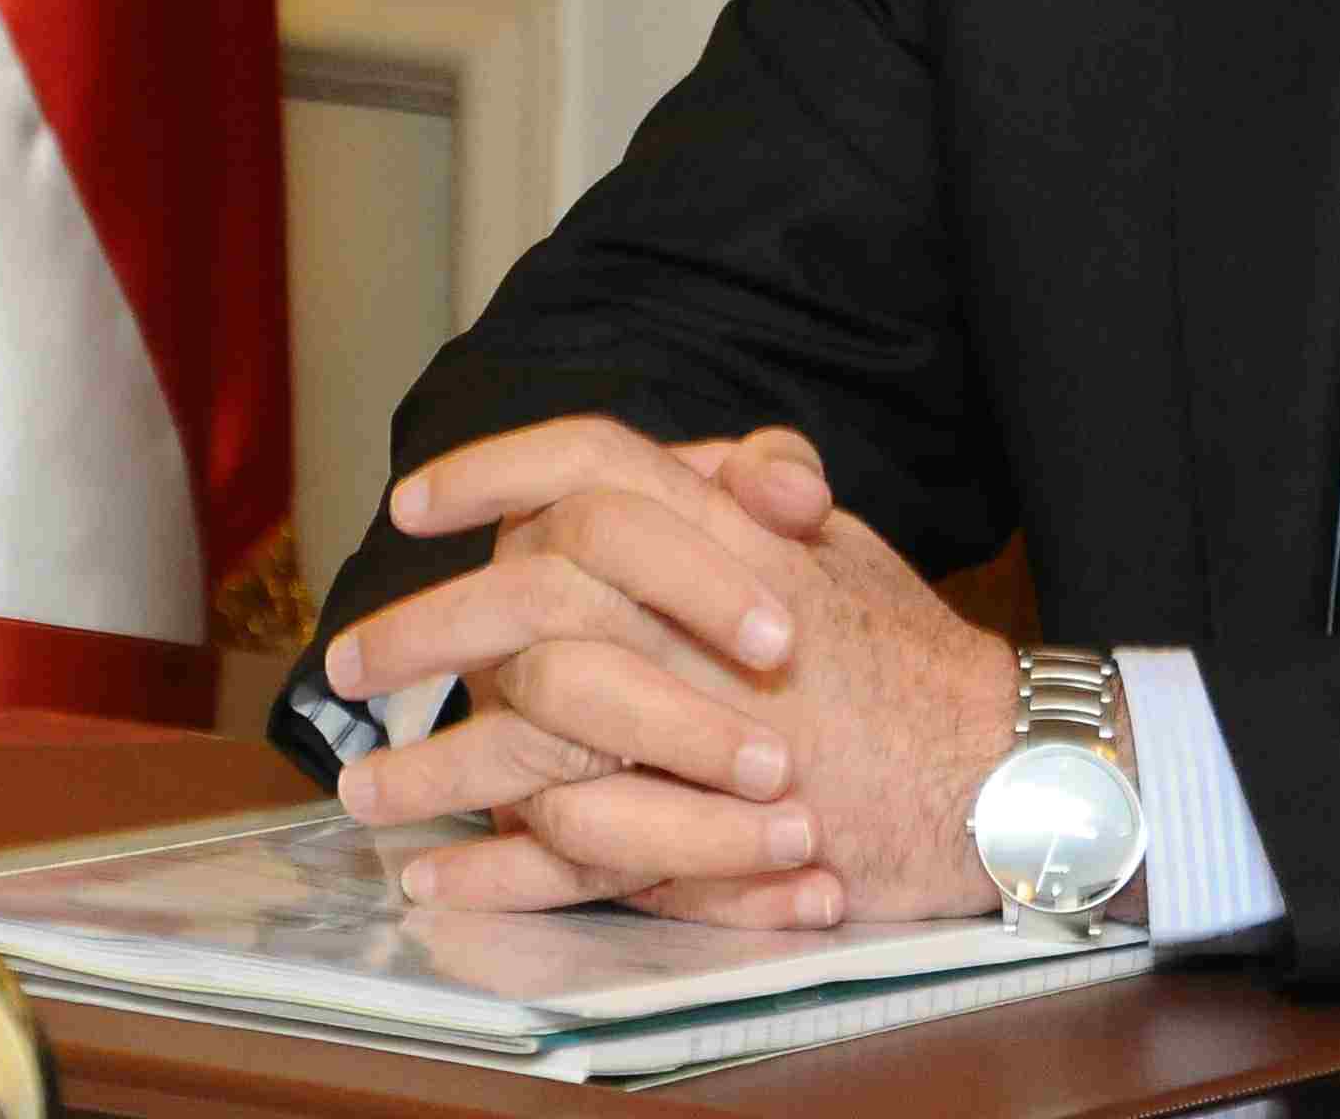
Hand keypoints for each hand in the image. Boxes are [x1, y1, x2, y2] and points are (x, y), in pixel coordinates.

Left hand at [328, 419, 1021, 927]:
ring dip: (433, 767)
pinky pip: (570, 847)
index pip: (591, 462)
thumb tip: (714, 459)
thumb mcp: (847, 547)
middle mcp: (698, 618)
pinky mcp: (701, 826)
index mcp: (728, 533)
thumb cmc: (917, 657)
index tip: (417, 497)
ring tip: (364, 794)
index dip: (497, 467)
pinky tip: (441, 880)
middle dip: (422, 628)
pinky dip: (496, 872)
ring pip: (527, 729)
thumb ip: (764, 498)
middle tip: (347, 660)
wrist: (993, 769)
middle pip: (526, 593)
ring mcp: (695, 724)